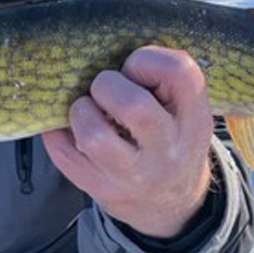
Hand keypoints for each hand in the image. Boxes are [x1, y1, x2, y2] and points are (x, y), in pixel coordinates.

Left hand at [42, 46, 213, 239]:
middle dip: (107, 85)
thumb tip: (103, 49)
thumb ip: (164, 78)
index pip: (178, 71)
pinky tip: (74, 130)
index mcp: (194, 120)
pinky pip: (63, 151)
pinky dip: (59, 132)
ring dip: (81, 111)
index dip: (147, 59)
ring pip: (92, 135)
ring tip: (89, 112)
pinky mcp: (102, 190)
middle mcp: (168, 151)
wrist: (171, 204)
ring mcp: (133, 177)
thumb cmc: (171, 139)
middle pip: (131, 104)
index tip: (136, 70)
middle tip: (106, 90)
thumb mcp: (186, 110)